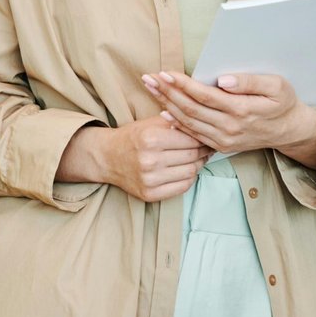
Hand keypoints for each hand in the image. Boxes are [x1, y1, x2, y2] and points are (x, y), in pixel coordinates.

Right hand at [60, 116, 211, 201]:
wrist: (107, 157)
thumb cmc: (132, 137)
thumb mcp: (150, 123)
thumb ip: (175, 122)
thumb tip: (202, 127)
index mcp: (150, 139)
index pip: (190, 140)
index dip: (202, 138)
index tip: (207, 136)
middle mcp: (149, 160)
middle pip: (192, 156)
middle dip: (203, 151)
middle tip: (208, 147)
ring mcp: (149, 179)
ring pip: (190, 172)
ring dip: (198, 165)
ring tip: (198, 158)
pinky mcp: (150, 194)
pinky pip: (182, 187)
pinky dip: (189, 178)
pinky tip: (187, 170)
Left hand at [141, 71, 315, 168]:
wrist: (288, 130)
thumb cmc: (282, 103)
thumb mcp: (276, 86)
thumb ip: (250, 81)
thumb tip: (222, 80)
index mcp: (241, 110)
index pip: (204, 96)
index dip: (182, 84)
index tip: (165, 73)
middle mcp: (229, 128)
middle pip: (190, 109)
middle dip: (167, 92)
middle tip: (148, 78)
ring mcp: (223, 139)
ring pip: (188, 122)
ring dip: (166, 104)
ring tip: (151, 88)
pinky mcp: (220, 145)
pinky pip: (193, 134)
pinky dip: (176, 122)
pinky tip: (163, 110)